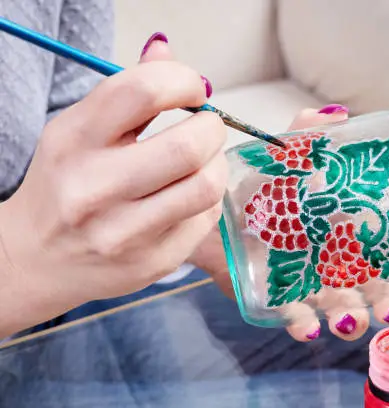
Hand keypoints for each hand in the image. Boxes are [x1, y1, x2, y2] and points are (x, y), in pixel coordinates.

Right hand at [0, 34, 226, 336]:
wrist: (36, 259)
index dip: (183, 81)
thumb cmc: (64, 184)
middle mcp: (94, 188)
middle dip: (212, 127)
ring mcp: (124, 232)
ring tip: (203, 161)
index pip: (142, 91)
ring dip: (217, 164)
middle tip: (207, 127)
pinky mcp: (152, 262)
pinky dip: (207, 199)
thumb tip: (166, 51)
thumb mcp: (80, 131)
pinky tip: (188, 196)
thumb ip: (125, 92)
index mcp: (73, 141)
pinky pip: (206, 218)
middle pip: (188, 145)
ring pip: (207, 185)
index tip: (194, 89)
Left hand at [190, 106, 388, 340]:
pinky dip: (305, 325)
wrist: (216, 210)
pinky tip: (309, 328)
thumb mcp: (287, 157)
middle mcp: (338, 262)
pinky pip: (298, 317)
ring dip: (354, 319)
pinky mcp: (281, 298)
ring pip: (345, 309)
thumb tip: (337, 113)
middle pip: (378, 289)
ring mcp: (312, 282)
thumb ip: (309, 135)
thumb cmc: (260, 186)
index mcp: (351, 231)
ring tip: (349, 318)